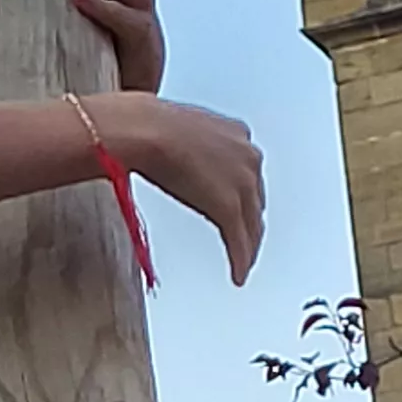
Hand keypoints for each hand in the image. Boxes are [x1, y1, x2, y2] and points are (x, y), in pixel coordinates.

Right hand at [88, 91, 263, 285]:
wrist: (145, 131)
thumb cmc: (149, 125)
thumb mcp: (181, 131)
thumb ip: (192, 149)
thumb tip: (177, 156)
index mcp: (238, 135)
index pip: (249, 175)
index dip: (245, 197)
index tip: (241, 211)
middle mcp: (248, 158)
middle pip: (255, 202)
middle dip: (250, 225)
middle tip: (244, 244)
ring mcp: (242, 184)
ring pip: (252, 225)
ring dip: (247, 248)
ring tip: (242, 265)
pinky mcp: (229, 208)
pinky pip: (238, 242)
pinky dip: (240, 261)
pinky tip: (237, 275)